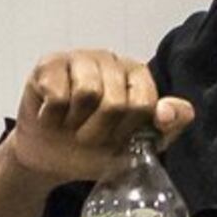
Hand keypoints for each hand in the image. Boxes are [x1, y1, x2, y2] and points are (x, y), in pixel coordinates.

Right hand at [2, 49, 193, 185]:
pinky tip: (51, 115)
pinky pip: (57, 94)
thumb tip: (166, 113)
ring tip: (70, 123)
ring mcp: (79, 57)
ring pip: (86, 92)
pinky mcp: (49, 64)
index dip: (127, 130)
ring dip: (75, 122)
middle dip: (98, 131)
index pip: (144, 103)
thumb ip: (167, 127)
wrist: (50, 158)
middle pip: (115, 101)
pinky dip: (52, 116)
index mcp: (137, 75)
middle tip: (87, 135)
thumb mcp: (138, 147)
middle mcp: (110, 59)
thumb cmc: (95, 149)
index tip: (116, 139)